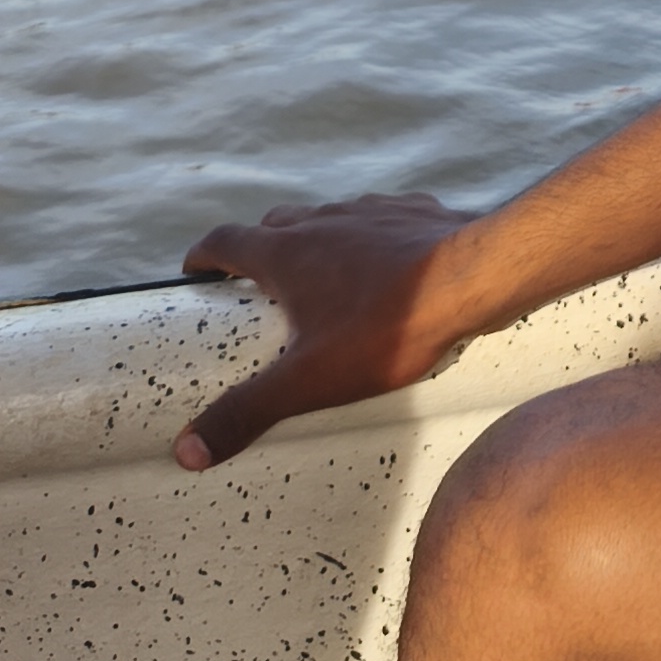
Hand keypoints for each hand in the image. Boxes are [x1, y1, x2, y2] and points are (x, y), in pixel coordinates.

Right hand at [173, 191, 485, 469]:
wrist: (475, 277)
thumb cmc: (389, 326)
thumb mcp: (310, 381)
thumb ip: (248, 412)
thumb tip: (186, 450)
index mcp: (287, 253)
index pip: (225, 241)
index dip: (203, 257)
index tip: (194, 274)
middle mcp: (323, 220)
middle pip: (274, 225)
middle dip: (257, 250)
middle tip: (253, 286)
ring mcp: (370, 210)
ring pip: (327, 218)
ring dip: (313, 242)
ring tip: (319, 280)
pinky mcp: (412, 211)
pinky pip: (377, 219)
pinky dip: (366, 238)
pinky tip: (381, 265)